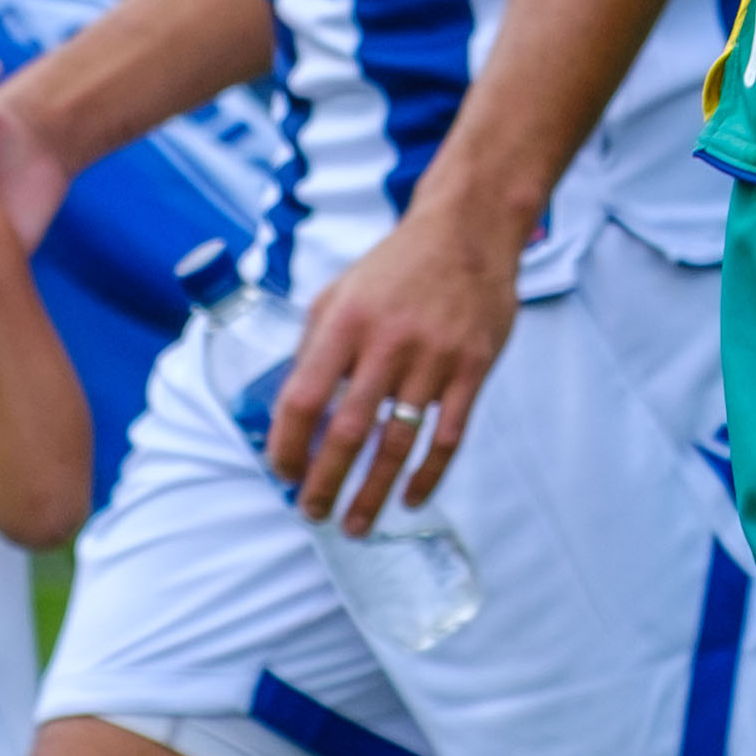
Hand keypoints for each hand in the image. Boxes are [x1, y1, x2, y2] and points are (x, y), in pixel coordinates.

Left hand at [267, 192, 522, 533]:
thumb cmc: (396, 267)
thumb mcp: (340, 291)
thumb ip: (315, 346)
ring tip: (355, 524)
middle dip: (324, 482)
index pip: (304, 397)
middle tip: (312, 513)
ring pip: (397, 444)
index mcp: (346, 322)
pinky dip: (428, 475)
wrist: (468, 231)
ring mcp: (434, 359)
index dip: (287, 443)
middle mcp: (388, 342)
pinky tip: (410, 498)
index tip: (283, 471)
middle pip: (348, 432)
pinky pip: (447, 437)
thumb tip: (292, 411)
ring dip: (372, 492)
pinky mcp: (472, 369)